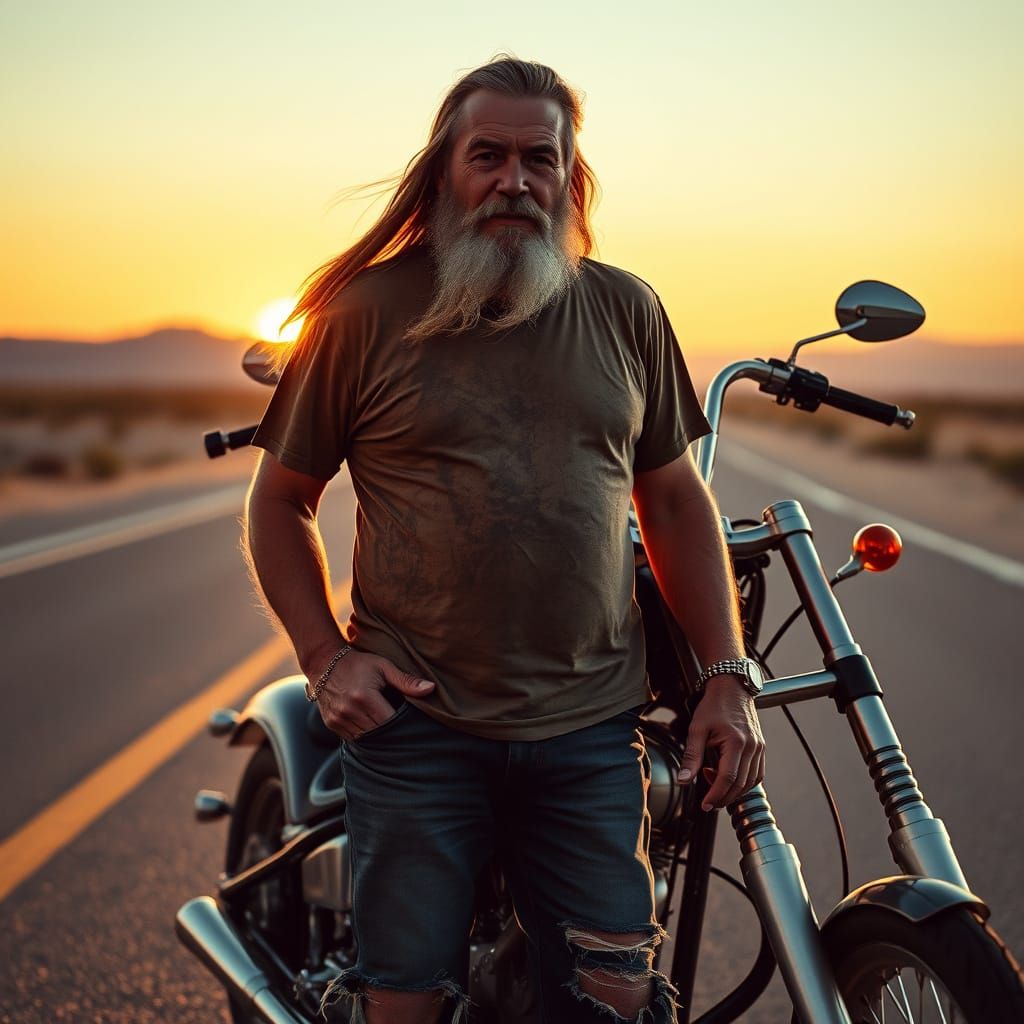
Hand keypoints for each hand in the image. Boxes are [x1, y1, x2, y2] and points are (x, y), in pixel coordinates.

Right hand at [310, 650, 434, 740]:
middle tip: (406, 735)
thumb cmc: (359, 663)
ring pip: (365, 740)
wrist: (324, 662)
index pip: (389, 722)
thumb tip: (431, 688)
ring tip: (391, 734)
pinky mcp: (331, 724)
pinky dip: (365, 737)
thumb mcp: (384, 667)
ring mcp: (338, 719)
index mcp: (364, 697)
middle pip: (378, 734)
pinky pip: (353, 739)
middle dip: (392, 734)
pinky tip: (374, 731)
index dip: (402, 727)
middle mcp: (349, 710)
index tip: (413, 727)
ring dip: (378, 739)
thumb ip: (406, 681)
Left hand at [678, 676, 764, 810]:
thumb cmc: (714, 706)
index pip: (727, 778)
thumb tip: (683, 780)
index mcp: (736, 742)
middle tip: (709, 803)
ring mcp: (759, 748)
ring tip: (715, 786)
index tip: (705, 805)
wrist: (732, 688)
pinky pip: (756, 773)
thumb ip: (691, 757)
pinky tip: (728, 778)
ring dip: (734, 791)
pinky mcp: (761, 747)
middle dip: (724, 797)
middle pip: (741, 784)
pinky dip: (744, 782)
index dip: (716, 795)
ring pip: (751, 782)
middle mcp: (752, 747)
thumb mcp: (697, 729)